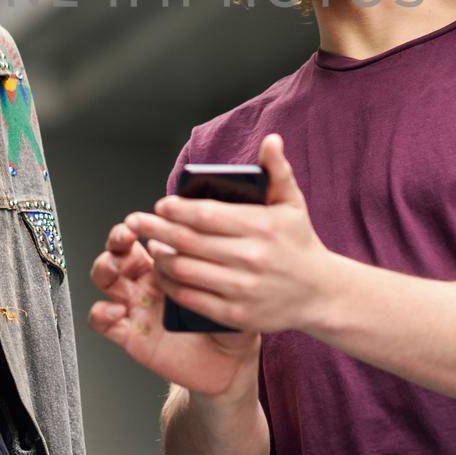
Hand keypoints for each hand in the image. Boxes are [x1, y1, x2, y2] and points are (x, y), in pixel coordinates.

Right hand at [89, 223, 259, 396]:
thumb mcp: (230, 288)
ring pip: (105, 278)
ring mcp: (136, 306)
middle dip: (117, 239)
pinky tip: (116, 310)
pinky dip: (101, 313)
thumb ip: (218, 265)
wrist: (229, 364)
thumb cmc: (230, 321)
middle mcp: (148, 282)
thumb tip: (211, 234)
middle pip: (119, 251)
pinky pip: (102, 321)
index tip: (146, 217)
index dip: (141, 224)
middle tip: (126, 236)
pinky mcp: (129, 334)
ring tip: (115, 268)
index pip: (147, 236)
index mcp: (169, 265)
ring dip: (104, 267)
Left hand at [127, 135, 333, 334]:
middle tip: (135, 222)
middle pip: (188, 242)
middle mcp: (250, 258)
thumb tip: (271, 140)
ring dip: (160, 258)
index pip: (206, 214)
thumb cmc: (299, 242)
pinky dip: (171, 286)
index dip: (177, 209)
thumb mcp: (292, 203)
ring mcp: (242, 289)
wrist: (320, 293)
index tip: (160, 205)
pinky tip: (164, 274)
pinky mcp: (236, 314)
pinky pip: (192, 298)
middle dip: (155, 230)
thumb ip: (277, 170)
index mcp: (261, 227)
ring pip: (185, 270)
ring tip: (151, 247)